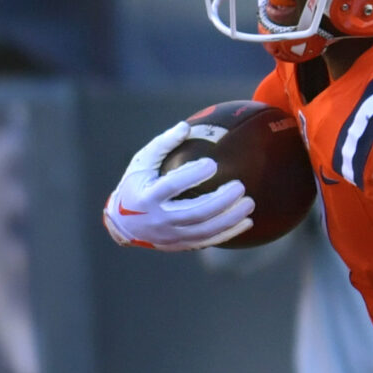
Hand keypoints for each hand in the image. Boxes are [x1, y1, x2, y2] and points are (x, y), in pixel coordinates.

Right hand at [104, 123, 254, 249]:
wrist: (123, 225)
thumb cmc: (136, 186)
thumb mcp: (141, 163)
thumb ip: (162, 145)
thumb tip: (186, 127)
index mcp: (148, 197)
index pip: (172, 186)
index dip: (192, 175)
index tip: (212, 164)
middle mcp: (160, 219)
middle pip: (195, 212)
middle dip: (220, 201)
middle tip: (240, 186)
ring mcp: (171, 235)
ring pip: (205, 230)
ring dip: (230, 218)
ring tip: (249, 203)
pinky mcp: (180, 245)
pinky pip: (208, 240)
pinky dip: (229, 233)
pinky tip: (247, 222)